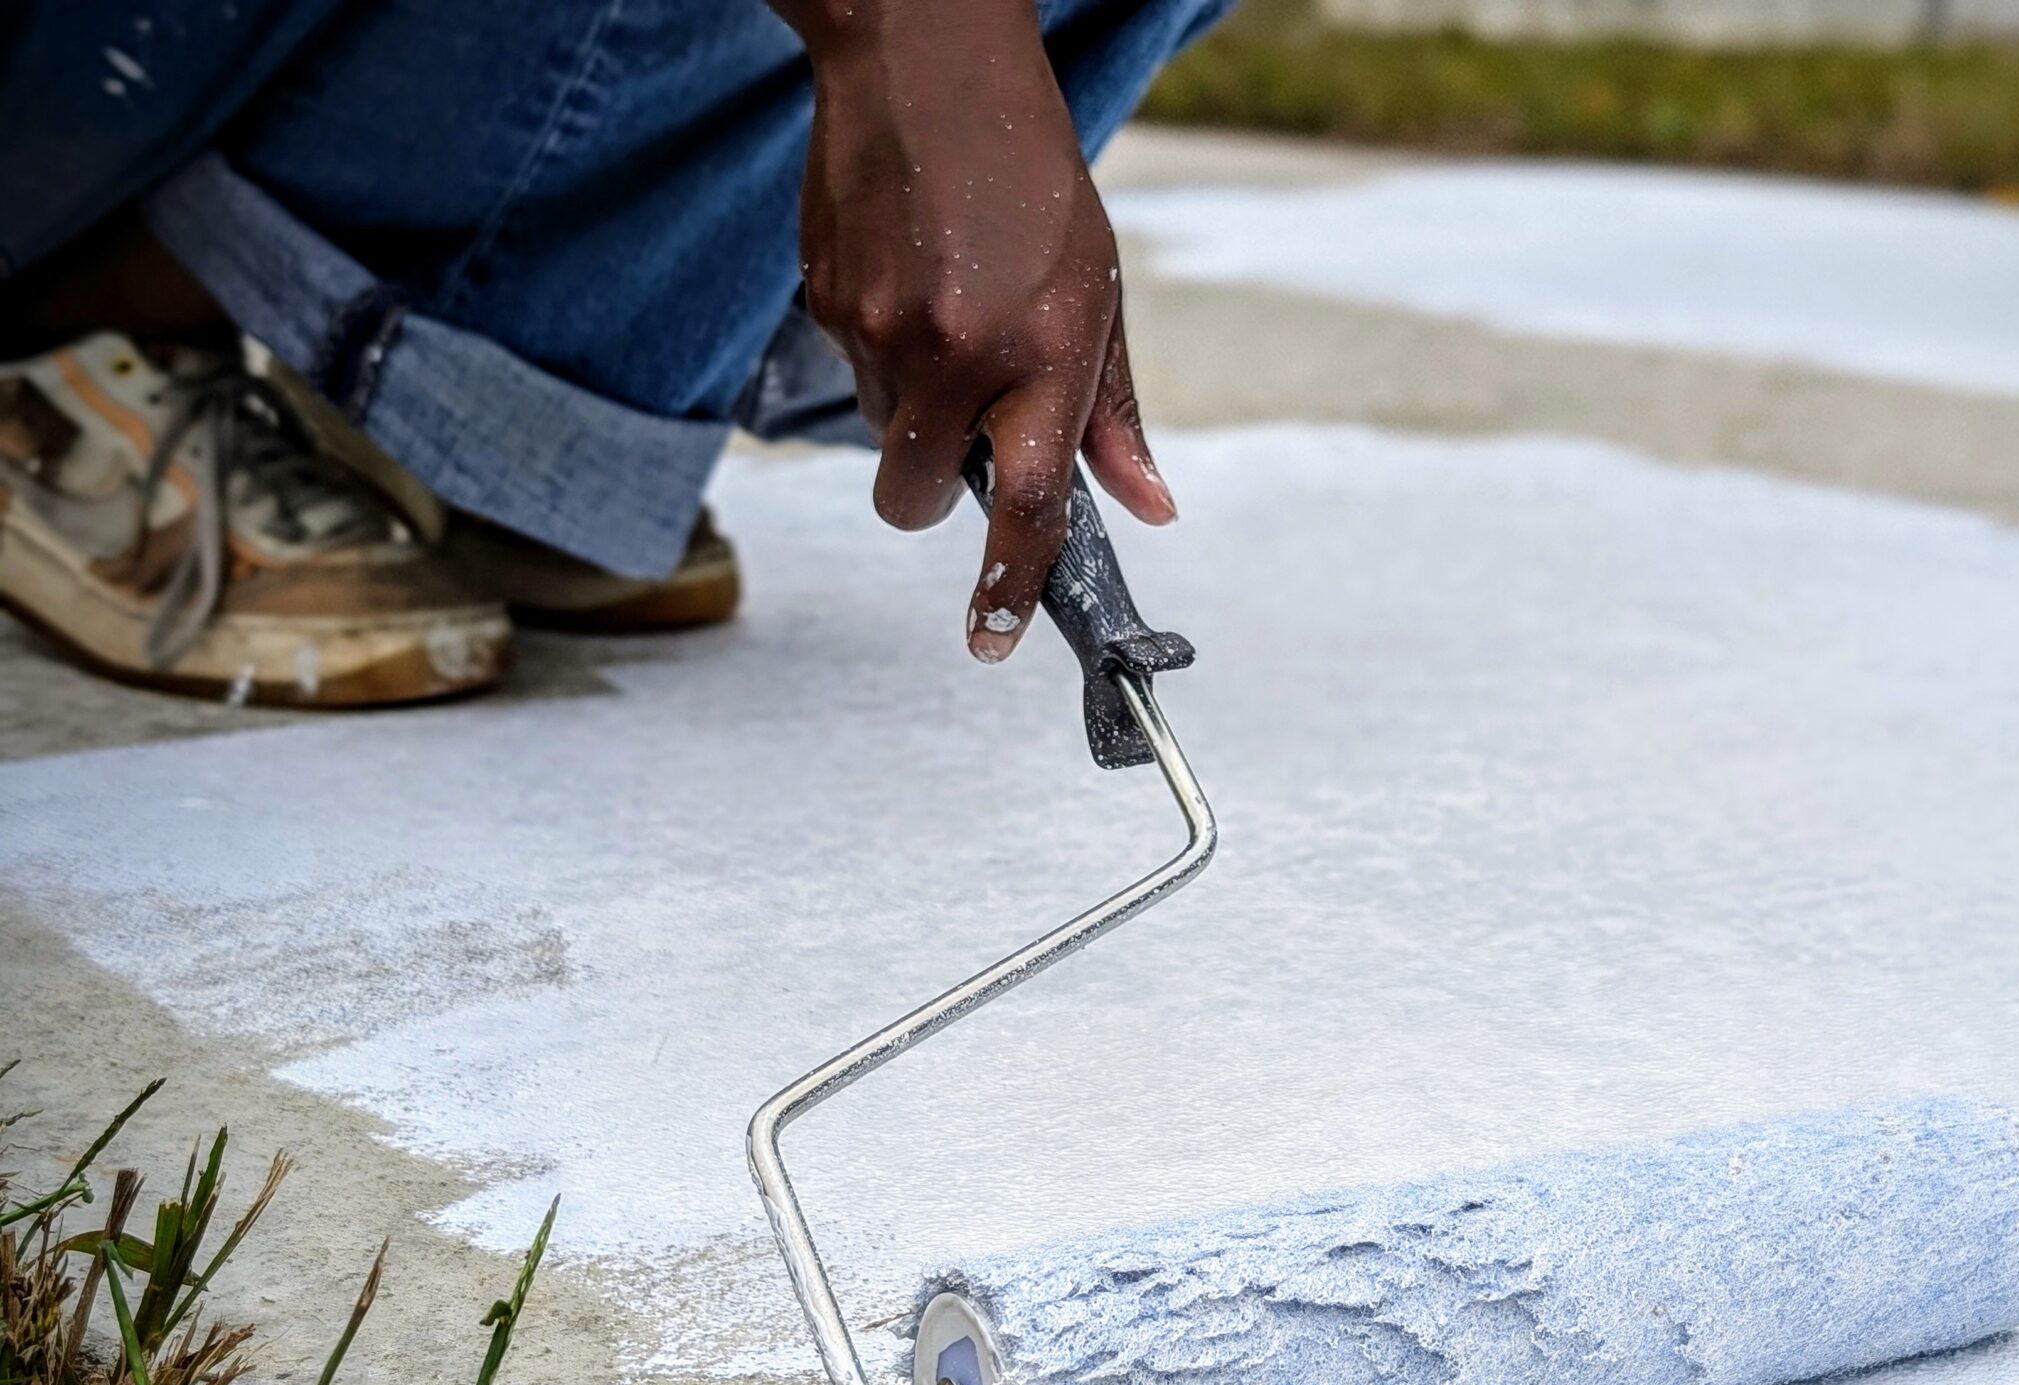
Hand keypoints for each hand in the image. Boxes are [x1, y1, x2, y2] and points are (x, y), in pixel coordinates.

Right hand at [777, 0, 1176, 659]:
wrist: (926, 62)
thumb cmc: (1030, 178)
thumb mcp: (1099, 293)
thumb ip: (1114, 414)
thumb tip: (1148, 508)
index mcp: (1047, 354)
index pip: (1026, 506)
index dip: (1007, 587)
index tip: (992, 642)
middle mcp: (960, 353)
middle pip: (916, 502)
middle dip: (932, 496)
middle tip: (962, 427)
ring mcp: (880, 330)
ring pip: (881, 438)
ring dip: (908, 408)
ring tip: (944, 308)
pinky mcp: (824, 302)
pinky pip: (847, 371)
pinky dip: (876, 348)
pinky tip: (905, 273)